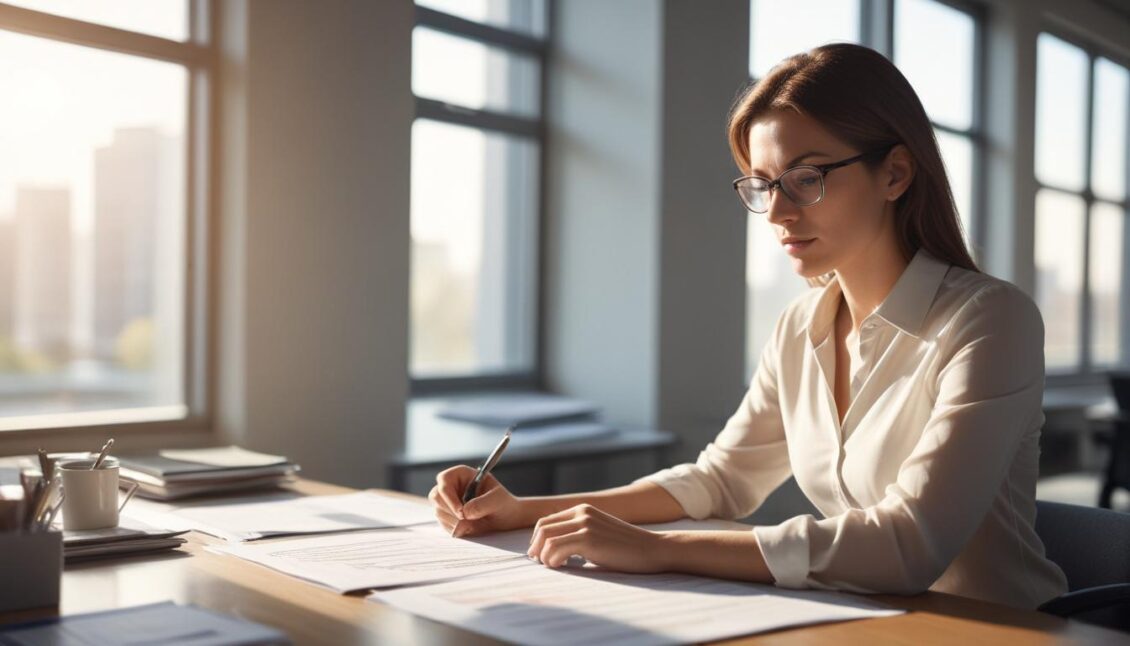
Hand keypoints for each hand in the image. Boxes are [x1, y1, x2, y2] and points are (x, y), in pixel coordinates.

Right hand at [428, 465, 530, 536]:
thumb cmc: (503, 504)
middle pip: (435, 496)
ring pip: (438, 511)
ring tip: (473, 524)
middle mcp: (452, 486)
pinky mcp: (448, 516)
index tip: (461, 512)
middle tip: (466, 521)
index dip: (449, 496)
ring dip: (454, 522)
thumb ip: (482, 504)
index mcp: (462, 475)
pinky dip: (454, 529)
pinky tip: (469, 528)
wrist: (506, 519)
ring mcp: (448, 502)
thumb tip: (465, 511)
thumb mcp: (497, 500)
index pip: (444, 480)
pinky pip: (443, 524)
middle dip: (449, 511)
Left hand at [527, 504, 668, 572]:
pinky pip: (556, 548)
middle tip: (541, 564)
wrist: (653, 550)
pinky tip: (560, 567)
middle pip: (543, 528)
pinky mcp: (589, 539)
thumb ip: (579, 536)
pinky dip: (552, 560)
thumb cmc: (626, 549)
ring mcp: (585, 524)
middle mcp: (582, 513)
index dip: (538, 541)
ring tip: (552, 567)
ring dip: (543, 555)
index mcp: (583, 510)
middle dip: (536, 548)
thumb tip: (553, 551)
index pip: (547, 522)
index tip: (540, 557)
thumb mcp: (599, 535)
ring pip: (546, 537)